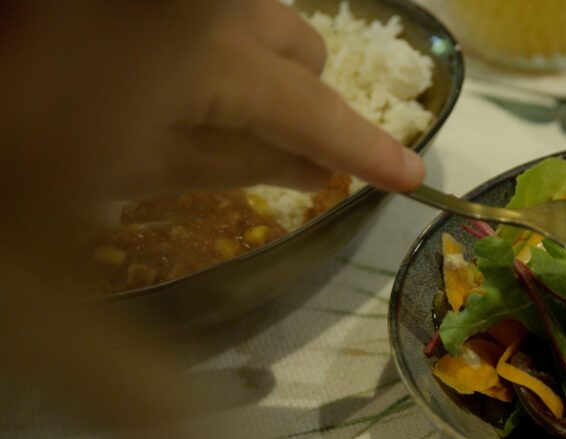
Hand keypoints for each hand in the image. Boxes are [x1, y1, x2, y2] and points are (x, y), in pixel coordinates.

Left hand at [1, 0, 423, 213]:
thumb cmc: (32, 132)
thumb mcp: (133, 167)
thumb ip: (234, 164)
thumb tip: (312, 169)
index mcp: (209, 61)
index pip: (312, 112)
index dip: (365, 148)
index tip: (412, 179)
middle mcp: (213, 9)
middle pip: (303, 50)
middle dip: (304, 102)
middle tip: (277, 153)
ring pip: (268, 21)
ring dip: (267, 69)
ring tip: (215, 108)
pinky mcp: (172, 3)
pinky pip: (231, 11)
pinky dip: (229, 43)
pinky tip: (180, 72)